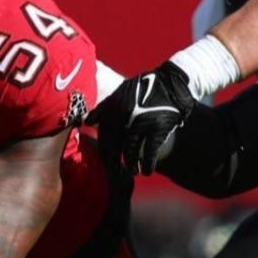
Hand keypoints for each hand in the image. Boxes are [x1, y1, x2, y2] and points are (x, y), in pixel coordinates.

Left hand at [87, 60, 194, 174]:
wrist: (170, 83)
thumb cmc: (144, 88)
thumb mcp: (121, 92)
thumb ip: (104, 108)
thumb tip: (87, 122)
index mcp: (113, 108)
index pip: (103, 135)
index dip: (104, 150)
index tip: (105, 161)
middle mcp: (123, 116)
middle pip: (113, 145)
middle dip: (112, 162)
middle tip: (115, 173)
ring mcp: (140, 122)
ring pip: (129, 149)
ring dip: (130, 164)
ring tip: (132, 172)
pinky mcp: (157, 128)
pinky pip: (150, 150)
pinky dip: (148, 163)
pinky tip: (147, 171)